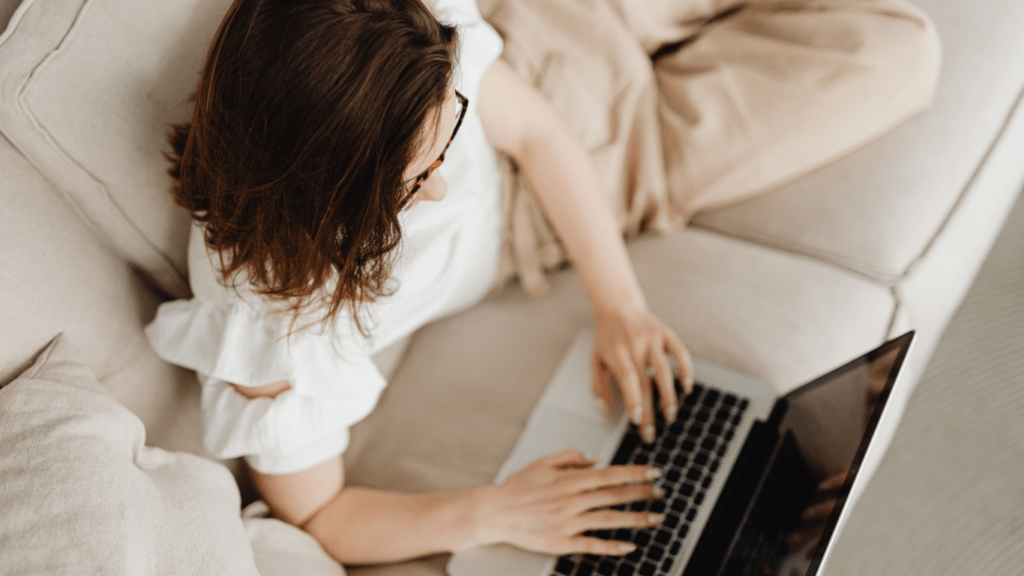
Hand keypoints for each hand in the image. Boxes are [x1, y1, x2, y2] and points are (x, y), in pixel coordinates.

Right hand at [474, 450, 664, 554]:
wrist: (494, 512)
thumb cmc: (517, 488)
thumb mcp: (543, 463)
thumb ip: (570, 456)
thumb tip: (595, 458)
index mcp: (569, 479)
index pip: (610, 474)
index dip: (635, 473)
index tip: (654, 473)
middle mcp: (572, 500)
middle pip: (615, 496)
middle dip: (642, 494)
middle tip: (662, 493)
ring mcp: (568, 522)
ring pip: (609, 519)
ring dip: (636, 519)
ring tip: (656, 518)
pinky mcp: (562, 542)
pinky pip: (592, 544)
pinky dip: (612, 546)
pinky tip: (629, 546)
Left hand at [591, 305, 693, 443]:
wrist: (618, 306)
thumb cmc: (606, 337)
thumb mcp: (595, 359)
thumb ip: (598, 385)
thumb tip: (603, 409)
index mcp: (618, 354)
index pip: (628, 380)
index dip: (634, 401)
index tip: (637, 421)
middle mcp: (636, 346)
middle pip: (646, 382)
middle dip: (650, 410)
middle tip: (651, 432)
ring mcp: (653, 339)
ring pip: (664, 370)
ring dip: (669, 395)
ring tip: (670, 414)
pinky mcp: (666, 333)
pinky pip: (680, 352)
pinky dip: (685, 369)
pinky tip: (687, 387)